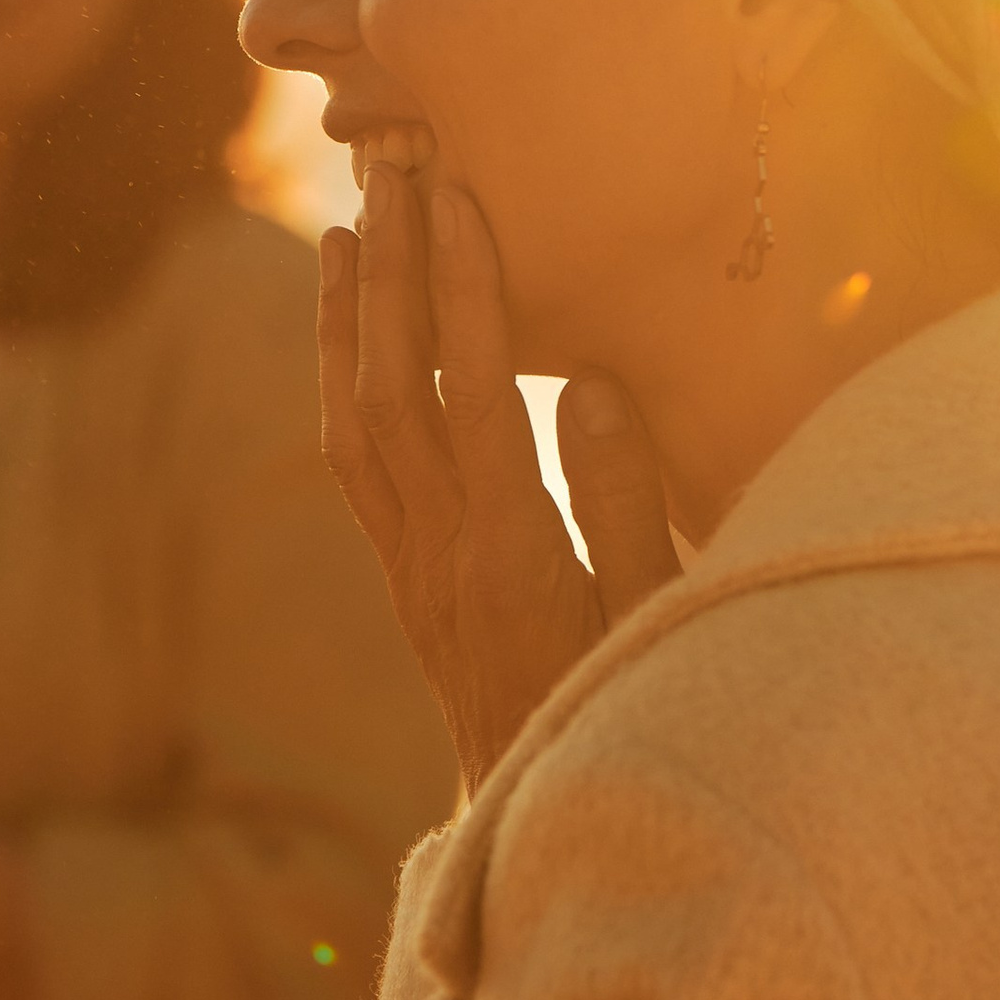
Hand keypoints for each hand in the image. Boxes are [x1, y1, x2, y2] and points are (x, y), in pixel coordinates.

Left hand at [325, 157, 678, 789]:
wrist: (545, 831)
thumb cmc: (629, 721)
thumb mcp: (656, 622)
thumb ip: (624, 503)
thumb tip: (583, 378)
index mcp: (515, 556)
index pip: (477, 397)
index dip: (464, 291)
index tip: (460, 199)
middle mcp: (444, 554)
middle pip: (395, 389)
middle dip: (393, 273)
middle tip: (393, 168)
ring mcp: (413, 568)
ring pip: (356, 423)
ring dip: (350, 319)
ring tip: (350, 226)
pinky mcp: (405, 580)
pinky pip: (353, 466)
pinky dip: (342, 383)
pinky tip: (349, 333)